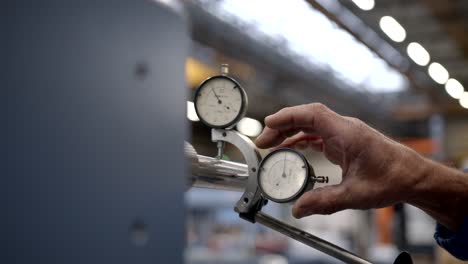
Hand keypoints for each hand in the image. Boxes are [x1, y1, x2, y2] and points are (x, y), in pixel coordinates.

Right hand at [255, 103, 427, 218]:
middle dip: (281, 127)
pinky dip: (301, 139)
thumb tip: (298, 209)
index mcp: (347, 134)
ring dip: (289, 133)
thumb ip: (324, 202)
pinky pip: (317, 134)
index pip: (312, 114)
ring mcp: (344, 134)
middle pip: (306, 118)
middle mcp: (344, 129)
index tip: (268, 124)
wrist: (414, 177)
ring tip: (270, 146)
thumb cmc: (393, 179)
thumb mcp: (356, 195)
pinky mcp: (344, 141)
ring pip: (310, 125)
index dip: (287, 116)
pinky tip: (291, 149)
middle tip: (262, 143)